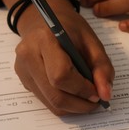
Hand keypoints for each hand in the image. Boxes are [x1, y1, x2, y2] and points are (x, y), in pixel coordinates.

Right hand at [1, 0, 113, 114]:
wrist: (42, 21)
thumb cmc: (69, 29)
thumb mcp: (91, 41)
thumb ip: (102, 67)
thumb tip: (105, 95)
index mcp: (44, 40)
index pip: (61, 75)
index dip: (82, 89)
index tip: (98, 92)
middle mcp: (28, 57)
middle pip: (55, 95)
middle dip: (80, 104)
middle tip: (96, 101)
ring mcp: (23, 71)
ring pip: (51, 103)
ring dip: (74, 107)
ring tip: (87, 98)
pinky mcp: (24, 81)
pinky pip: (46, 102)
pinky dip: (65, 104)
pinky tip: (75, 94)